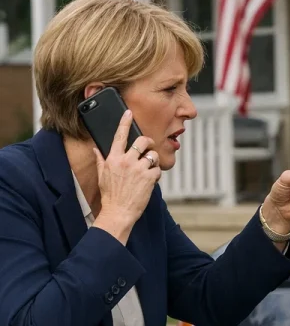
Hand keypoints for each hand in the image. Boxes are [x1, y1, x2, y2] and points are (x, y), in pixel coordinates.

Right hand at [94, 111, 160, 236]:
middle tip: (148, 148)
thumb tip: (95, 149)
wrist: (118, 213)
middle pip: (142, 141)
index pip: (119, 136)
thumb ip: (101, 160)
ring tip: (148, 170)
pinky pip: (158, 170)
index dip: (124, 122)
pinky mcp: (149, 178)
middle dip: (148, 143)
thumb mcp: (102, 176)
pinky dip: (156, 175)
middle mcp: (126, 161)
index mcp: (113, 158)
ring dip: (153, 161)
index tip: (128, 113)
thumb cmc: (110, 196)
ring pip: (153, 155)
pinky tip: (150, 181)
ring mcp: (138, 169)